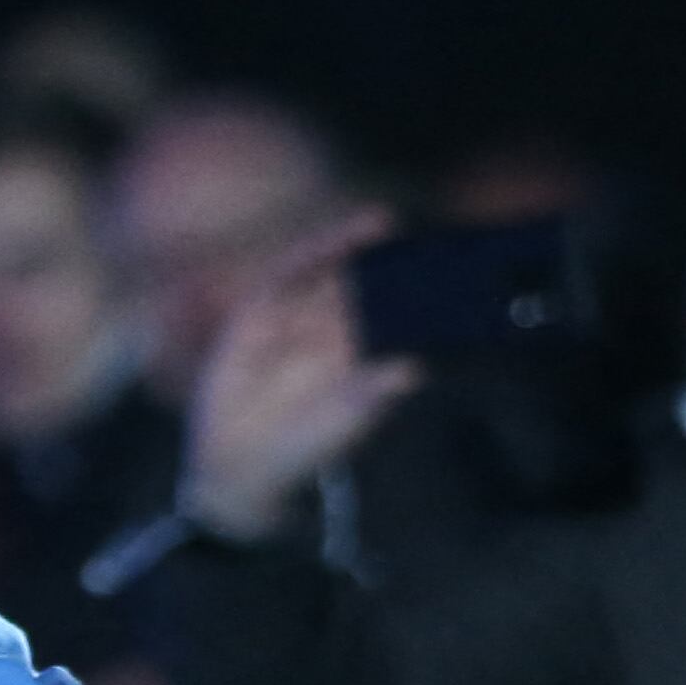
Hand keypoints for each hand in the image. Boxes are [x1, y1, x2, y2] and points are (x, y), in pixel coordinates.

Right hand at [177, 212, 420, 541]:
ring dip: (354, 245)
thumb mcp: (342, 425)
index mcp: (361, 357)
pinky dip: (313, 254)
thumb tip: (415, 371)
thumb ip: (373, 397)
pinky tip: (335, 238)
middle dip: (392, 260)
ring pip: (331, 272)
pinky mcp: (262, 311)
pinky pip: (290, 274)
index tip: (448, 272)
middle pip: (367, 285)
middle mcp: (332, 333)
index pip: (397, 315)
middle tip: (421, 234)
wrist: (237, 464)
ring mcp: (297, 320)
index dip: (420, 292)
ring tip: (383, 220)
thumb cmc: (301, 450)